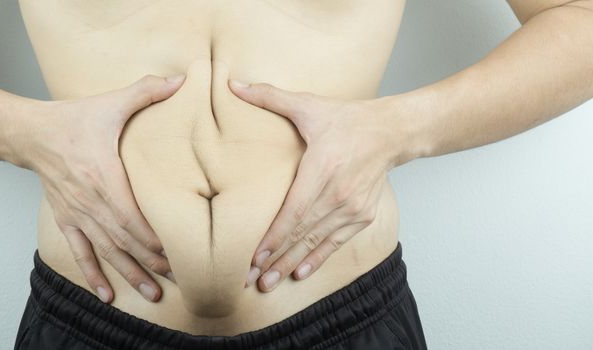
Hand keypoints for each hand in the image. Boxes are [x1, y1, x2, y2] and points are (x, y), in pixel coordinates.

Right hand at [25, 74, 184, 302]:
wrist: (29, 134)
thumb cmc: (72, 120)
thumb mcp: (110, 103)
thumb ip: (146, 91)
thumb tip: (181, 79)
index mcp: (104, 178)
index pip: (132, 217)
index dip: (154, 239)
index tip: (177, 252)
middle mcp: (90, 203)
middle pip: (124, 241)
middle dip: (152, 262)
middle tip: (178, 278)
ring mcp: (77, 214)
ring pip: (107, 252)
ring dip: (130, 274)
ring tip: (152, 294)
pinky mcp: (67, 219)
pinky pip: (81, 251)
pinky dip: (93, 273)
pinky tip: (105, 294)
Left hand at [228, 79, 409, 291]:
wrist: (392, 132)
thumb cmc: (347, 119)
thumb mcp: (309, 105)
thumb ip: (270, 97)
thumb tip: (234, 85)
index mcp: (322, 169)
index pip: (294, 211)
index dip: (273, 237)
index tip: (253, 257)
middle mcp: (338, 194)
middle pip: (301, 234)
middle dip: (274, 260)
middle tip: (250, 281)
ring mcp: (352, 208)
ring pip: (316, 243)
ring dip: (290, 264)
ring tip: (268, 284)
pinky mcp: (362, 215)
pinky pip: (335, 243)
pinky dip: (317, 259)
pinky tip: (299, 273)